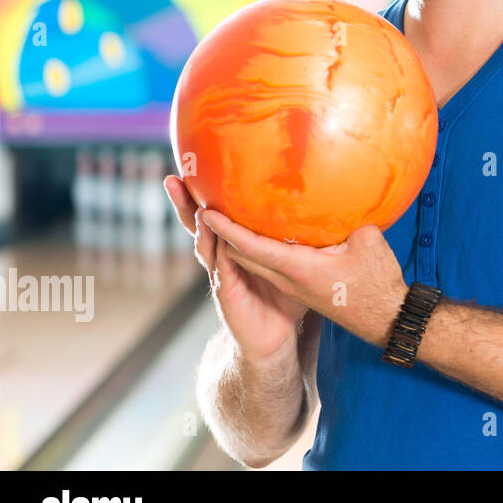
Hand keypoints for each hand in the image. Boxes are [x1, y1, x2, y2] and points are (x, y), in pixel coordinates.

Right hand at [165, 175, 307, 361]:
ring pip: (204, 243)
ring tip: (193, 202)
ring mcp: (221, 274)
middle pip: (199, 224)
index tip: (194, 165)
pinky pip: (220, 268)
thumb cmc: (285, 296)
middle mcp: (222, 257)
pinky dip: (216, 251)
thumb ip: (300, 236)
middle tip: (173, 177)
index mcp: (235, 247)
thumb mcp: (294, 260)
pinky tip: (215, 236)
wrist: (276, 338)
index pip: (217, 214)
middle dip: (184, 202)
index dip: (203, 192)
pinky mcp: (226, 292)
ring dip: (196, 222)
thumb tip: (329, 206)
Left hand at [199, 208, 408, 350]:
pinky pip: (269, 267)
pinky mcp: (302, 288)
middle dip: (222, 235)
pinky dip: (256, 250)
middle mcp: (288, 280)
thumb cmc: (378, 284)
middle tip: (210, 208)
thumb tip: (338, 201)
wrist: (387, 319)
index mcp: (297, 269)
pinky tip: (263, 234)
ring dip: (236, 244)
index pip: (250, 248)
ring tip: (227, 217)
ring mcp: (294, 286)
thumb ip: (347, 220)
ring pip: (253, 264)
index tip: (207, 212)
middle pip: (242, 257)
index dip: (227, 229)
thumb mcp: (367, 242)